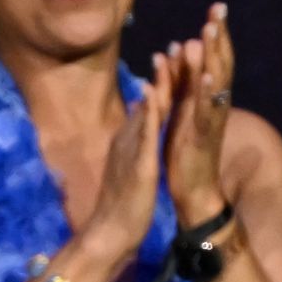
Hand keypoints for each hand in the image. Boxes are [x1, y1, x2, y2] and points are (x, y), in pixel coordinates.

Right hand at [81, 50, 172, 261]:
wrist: (110, 234)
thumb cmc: (121, 207)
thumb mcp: (128, 171)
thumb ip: (129, 150)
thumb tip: (133, 137)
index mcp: (130, 143)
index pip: (149, 108)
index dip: (162, 85)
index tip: (172, 61)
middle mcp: (129, 141)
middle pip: (148, 102)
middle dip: (162, 75)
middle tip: (172, 47)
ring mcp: (131, 150)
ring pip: (146, 112)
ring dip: (157, 83)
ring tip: (166, 57)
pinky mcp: (137, 164)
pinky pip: (144, 135)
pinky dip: (149, 112)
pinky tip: (154, 93)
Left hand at [163, 2, 234, 219]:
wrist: (194, 191)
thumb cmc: (186, 152)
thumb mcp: (182, 111)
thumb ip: (183, 83)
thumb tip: (183, 49)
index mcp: (206, 100)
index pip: (213, 61)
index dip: (216, 36)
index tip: (215, 8)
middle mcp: (213, 106)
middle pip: (219, 65)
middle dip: (218, 37)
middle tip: (217, 9)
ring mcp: (210, 121)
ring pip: (215, 85)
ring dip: (212, 58)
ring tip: (209, 32)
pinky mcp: (202, 138)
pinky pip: (208, 113)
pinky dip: (208, 93)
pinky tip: (207, 76)